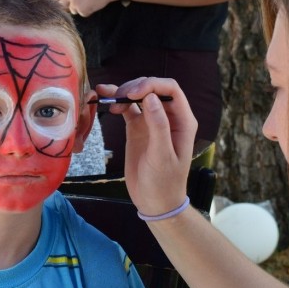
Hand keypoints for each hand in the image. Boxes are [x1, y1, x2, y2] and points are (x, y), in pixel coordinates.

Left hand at [50, 0, 115, 16]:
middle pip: (61, 3)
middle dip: (68, 3)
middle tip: (78, 0)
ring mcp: (75, 3)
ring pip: (72, 10)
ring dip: (78, 7)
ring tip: (88, 0)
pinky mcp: (83, 11)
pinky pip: (81, 14)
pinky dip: (87, 11)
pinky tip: (92, 3)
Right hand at [99, 77, 197, 215]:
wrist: (155, 202)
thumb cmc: (164, 182)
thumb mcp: (162, 156)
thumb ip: (159, 126)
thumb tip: (151, 97)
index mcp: (182, 120)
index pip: (171, 89)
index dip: (152, 84)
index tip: (132, 93)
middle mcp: (168, 116)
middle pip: (153, 88)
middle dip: (135, 87)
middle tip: (117, 96)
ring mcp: (152, 121)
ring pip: (139, 96)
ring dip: (123, 91)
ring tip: (109, 97)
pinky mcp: (137, 128)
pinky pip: (128, 109)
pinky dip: (117, 102)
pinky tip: (106, 99)